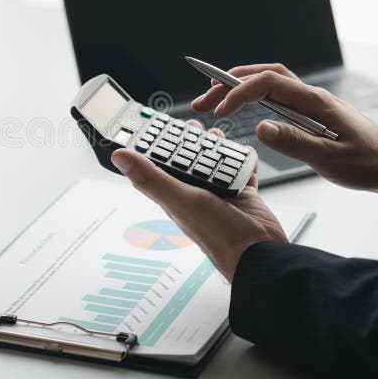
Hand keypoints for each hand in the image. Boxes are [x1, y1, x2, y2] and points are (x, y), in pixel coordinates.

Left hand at [111, 122, 286, 281]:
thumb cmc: (218, 235)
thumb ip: (151, 178)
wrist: (259, 253)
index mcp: (175, 194)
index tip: (156, 126)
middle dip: (191, 141)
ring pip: (216, 162)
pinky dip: (243, 159)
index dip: (156, 146)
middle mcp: (195, 193)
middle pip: (189, 160)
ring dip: (217, 147)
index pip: (158, 165)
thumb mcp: (180, 200)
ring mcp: (220, 193)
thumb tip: (119, 156)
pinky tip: (243, 152)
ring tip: (218, 135)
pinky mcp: (242, 194)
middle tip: (192, 126)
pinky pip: (242, 170)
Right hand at [191, 63, 377, 205]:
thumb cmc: (369, 163)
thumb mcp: (331, 159)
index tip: (220, 111)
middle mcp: (311, 97)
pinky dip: (254, 95)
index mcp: (315, 102)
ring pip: (270, 82)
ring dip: (240, 86)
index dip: (239, 93)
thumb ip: (295, 143)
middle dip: (230, 82)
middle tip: (203, 98)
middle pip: (265, 75)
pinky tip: (243, 106)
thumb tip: (260, 128)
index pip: (269, 83)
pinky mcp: (311, 114)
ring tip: (214, 99)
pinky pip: (277, 96)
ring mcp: (311, 104)